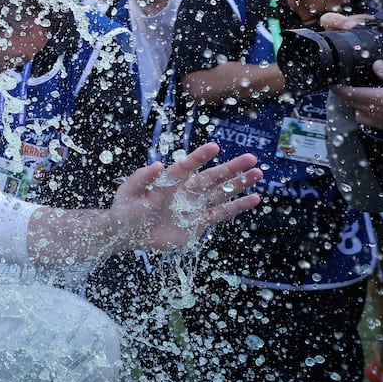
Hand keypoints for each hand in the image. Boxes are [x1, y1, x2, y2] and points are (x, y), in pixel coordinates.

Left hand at [111, 142, 261, 251]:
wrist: (127, 234)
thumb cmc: (125, 209)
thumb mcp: (128, 192)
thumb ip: (141, 178)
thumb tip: (157, 164)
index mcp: (169, 179)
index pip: (187, 165)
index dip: (200, 157)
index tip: (215, 147)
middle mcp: (185, 190)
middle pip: (211, 177)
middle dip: (231, 168)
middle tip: (251, 158)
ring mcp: (194, 206)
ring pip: (220, 192)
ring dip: (239, 184)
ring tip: (257, 173)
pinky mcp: (198, 223)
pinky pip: (221, 213)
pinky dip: (237, 206)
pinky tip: (254, 198)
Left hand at [322, 12, 382, 129]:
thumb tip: (377, 65)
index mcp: (379, 100)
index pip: (348, 94)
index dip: (338, 87)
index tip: (332, 80)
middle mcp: (377, 114)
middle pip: (351, 104)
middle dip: (343, 94)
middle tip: (341, 84)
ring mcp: (382, 122)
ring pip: (360, 114)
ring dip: (355, 104)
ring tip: (357, 93)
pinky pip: (372, 121)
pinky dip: (368, 113)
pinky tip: (374, 105)